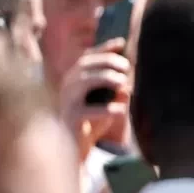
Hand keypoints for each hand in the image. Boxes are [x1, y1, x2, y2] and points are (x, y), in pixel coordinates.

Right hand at [58, 38, 132, 162]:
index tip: (121, 43)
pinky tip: (120, 110)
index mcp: (75, 80)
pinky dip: (105, 109)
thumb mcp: (107, 105)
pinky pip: (86, 111)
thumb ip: (115, 93)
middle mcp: (68, 87)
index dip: (104, 49)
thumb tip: (126, 83)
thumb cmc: (91, 124)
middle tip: (126, 66)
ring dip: (105, 78)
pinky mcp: (70, 119)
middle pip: (85, 65)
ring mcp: (67, 102)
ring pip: (83, 82)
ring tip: (123, 83)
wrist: (74, 149)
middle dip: (107, 61)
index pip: (88, 58)